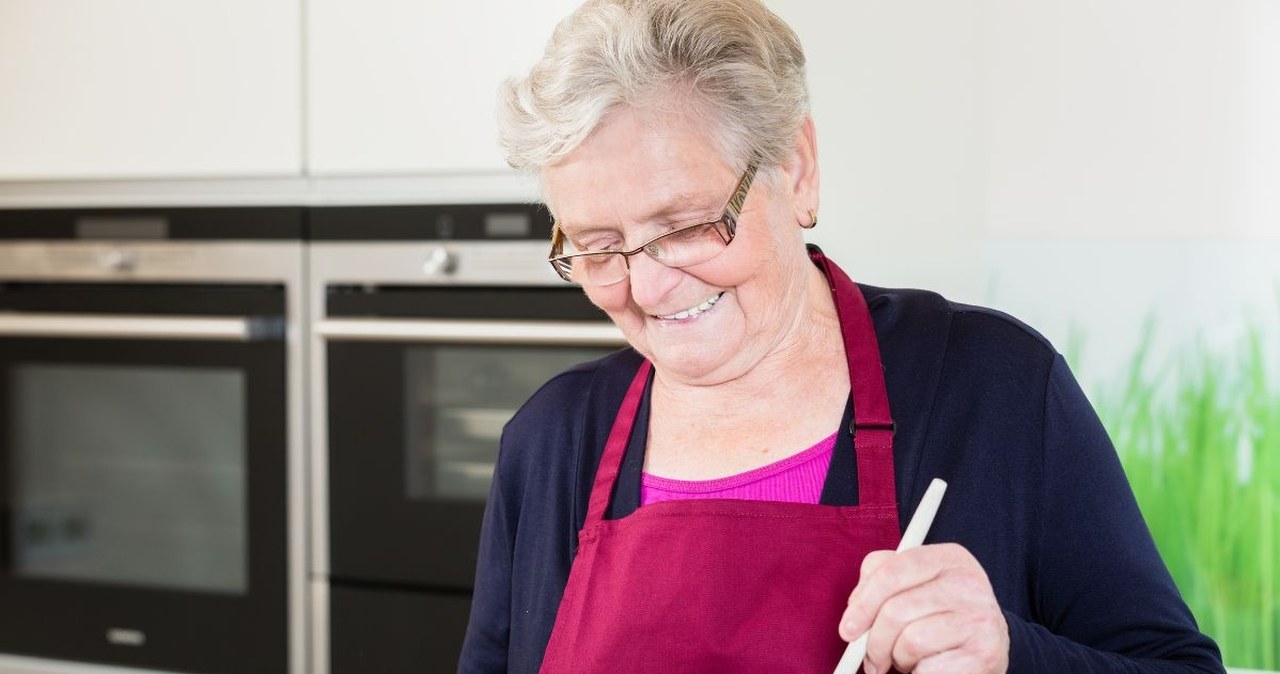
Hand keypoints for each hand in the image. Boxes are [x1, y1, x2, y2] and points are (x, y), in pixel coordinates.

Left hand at [838, 543, 1008, 673]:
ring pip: (910, 641)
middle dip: (874, 642)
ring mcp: (979, 617)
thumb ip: (879, 582)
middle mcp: (968, 582)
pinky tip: (924, 668)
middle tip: (871, 659)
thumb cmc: (938, 614)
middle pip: (896, 610)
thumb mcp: (913, 585)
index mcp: (948, 557)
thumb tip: (853, 612)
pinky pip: (928, 668)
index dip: (863, 603)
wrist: (988, 645)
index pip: (893, 570)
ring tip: (906, 659)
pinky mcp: (984, 653)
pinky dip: (917, 673)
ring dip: (898, 658)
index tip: (847, 630)